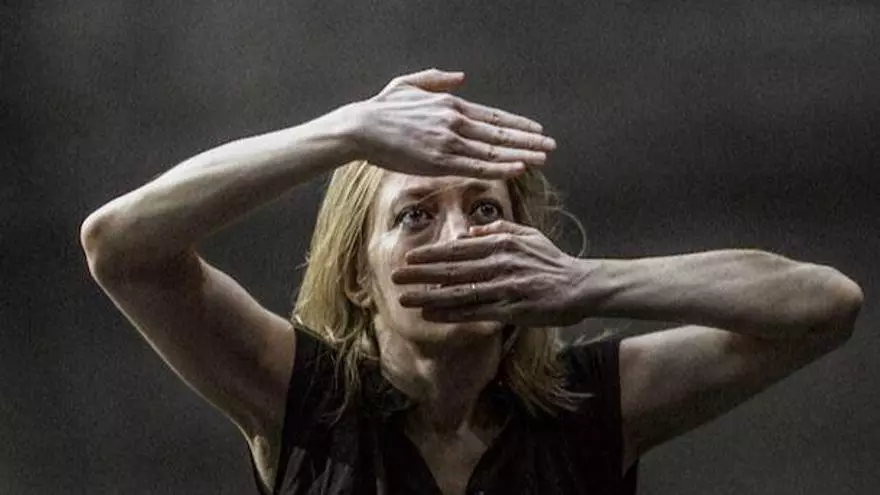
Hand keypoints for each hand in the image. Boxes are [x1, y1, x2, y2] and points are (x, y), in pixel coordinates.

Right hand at [349, 68, 556, 179]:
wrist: (362, 128)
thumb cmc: (382, 109)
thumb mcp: (409, 84)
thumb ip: (436, 79)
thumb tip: (461, 77)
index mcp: (451, 104)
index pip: (494, 116)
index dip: (517, 124)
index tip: (536, 130)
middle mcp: (456, 121)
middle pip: (501, 133)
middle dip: (529, 140)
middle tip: (551, 146)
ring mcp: (450, 142)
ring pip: (494, 150)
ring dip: (521, 155)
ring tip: (542, 159)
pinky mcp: (440, 161)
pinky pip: (477, 166)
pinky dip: (499, 167)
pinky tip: (517, 168)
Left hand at [390, 219, 588, 326]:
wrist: (581, 285)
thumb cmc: (552, 260)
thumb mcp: (528, 235)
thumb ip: (499, 229)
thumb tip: (471, 229)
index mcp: (502, 244)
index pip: (459, 248)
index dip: (432, 254)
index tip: (410, 258)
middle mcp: (500, 264)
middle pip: (453, 269)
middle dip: (421, 274)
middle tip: (396, 277)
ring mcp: (506, 287)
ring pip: (460, 292)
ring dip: (430, 296)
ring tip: (406, 298)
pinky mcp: (512, 309)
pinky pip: (476, 312)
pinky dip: (452, 314)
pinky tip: (432, 316)